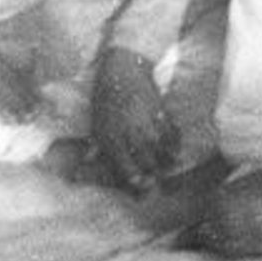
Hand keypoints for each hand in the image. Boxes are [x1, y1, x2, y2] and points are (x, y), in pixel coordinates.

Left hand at [89, 47, 178, 190]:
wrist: (122, 75)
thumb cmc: (106, 100)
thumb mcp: (97, 124)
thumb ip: (96, 146)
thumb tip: (87, 162)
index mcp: (113, 140)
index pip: (126, 168)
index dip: (135, 180)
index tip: (141, 185)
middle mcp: (132, 136)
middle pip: (148, 163)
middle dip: (153, 173)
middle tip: (156, 179)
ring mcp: (149, 125)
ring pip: (163, 151)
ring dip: (167, 160)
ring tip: (168, 164)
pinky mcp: (162, 115)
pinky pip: (172, 135)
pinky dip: (174, 142)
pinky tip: (174, 146)